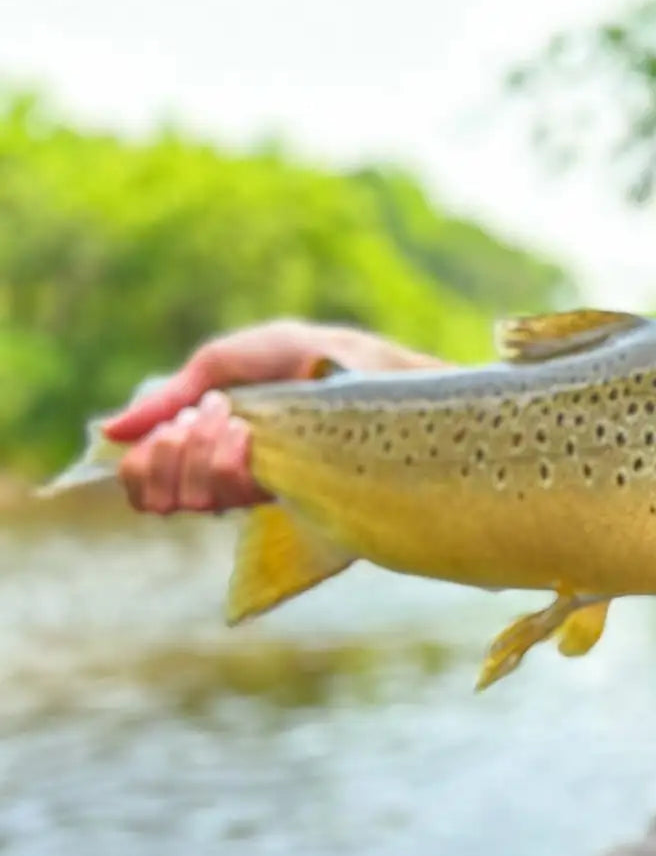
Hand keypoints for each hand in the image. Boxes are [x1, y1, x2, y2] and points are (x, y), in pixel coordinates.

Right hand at [106, 319, 339, 515]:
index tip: (175, 424)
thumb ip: (165, 399)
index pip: (142, 485)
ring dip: (204, 450)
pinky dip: (228, 458)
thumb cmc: (291, 356)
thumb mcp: (217, 365)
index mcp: (199, 446)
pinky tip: (248, 433)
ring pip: (193, 499)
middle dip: (174, 450)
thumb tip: (108, 432)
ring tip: (236, 418)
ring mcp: (251, 488)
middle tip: (210, 413)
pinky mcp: (281, 493)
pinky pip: (230, 494)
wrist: (346, 362)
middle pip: (158, 498)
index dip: (143, 464)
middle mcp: (219, 475)